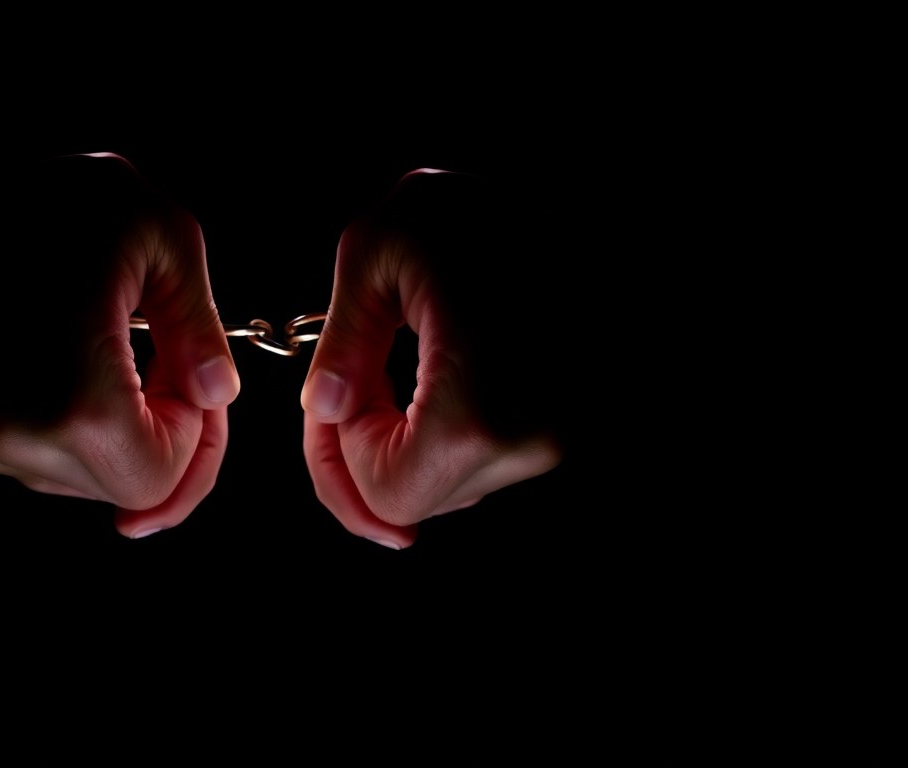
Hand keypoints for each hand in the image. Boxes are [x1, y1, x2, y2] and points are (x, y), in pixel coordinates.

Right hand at [0, 154, 238, 537]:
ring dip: (111, 425)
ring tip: (100, 338)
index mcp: (72, 403)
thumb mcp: (161, 235)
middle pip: (119, 488)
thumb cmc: (60, 197)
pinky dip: (69, 419)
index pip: (156, 480)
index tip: (181, 368)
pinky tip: (65, 351)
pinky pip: (39, 454)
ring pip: (79, 476)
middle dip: (155, 431)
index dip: (191, 434)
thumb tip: (214, 396)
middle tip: (153, 352)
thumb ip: (199, 327)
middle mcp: (11, 436)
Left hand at [301, 169, 562, 548]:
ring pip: (451, 484)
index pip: (388, 496)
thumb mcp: (376, 251)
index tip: (347, 386)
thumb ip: (340, 345)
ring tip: (412, 355)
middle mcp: (532, 444)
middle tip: (363, 374)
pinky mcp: (572, 422)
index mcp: (478, 417)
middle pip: (418, 503)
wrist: (581, 187)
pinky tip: (445, 364)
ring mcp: (561, 438)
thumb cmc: (473, 208)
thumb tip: (326, 411)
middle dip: (370, 447)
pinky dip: (446, 426)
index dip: (345, 450)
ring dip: (409, 437)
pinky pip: (486, 457)